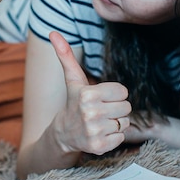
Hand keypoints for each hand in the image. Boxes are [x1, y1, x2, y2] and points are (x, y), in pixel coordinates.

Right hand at [49, 31, 132, 154]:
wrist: (64, 133)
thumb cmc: (73, 101)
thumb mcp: (72, 79)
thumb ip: (66, 55)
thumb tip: (52, 32)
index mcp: (87, 95)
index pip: (123, 91)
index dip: (114, 94)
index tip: (100, 97)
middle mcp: (90, 114)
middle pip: (126, 107)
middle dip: (116, 108)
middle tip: (101, 110)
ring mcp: (95, 132)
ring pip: (125, 122)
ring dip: (115, 122)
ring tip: (100, 121)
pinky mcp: (100, 147)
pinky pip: (122, 137)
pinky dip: (114, 136)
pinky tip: (101, 133)